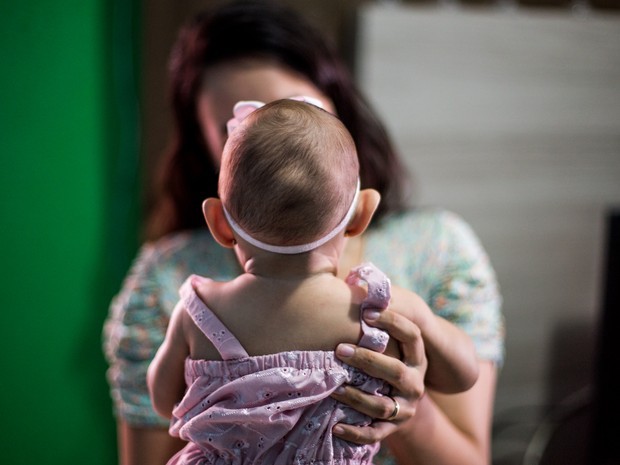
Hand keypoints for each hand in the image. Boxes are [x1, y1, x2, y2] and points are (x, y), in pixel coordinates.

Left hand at [331, 308, 426, 443]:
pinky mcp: (392, 429)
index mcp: (416, 357)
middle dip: (368, 360)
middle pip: (396, 372)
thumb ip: (374, 314)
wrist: (399, 401)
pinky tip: (334, 426)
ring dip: (357, 396)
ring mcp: (405, 408)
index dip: (392, 322)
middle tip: (340, 349)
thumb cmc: (384, 359)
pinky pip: (374, 434)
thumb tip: (355, 278)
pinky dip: (354, 433)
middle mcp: (415, 382)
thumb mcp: (388, 340)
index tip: (367, 312)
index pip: (412, 335)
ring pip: (382, 405)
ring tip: (334, 387)